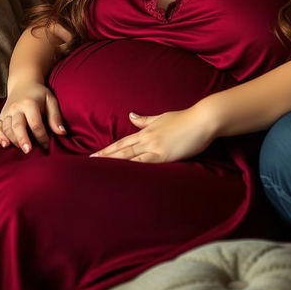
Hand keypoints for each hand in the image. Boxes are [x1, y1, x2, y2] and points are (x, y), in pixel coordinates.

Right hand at [0, 82, 65, 152]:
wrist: (23, 83)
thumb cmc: (40, 94)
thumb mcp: (51, 100)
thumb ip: (56, 117)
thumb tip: (62, 133)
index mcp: (29, 103)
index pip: (35, 123)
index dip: (42, 136)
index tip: (47, 146)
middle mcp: (16, 108)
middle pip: (17, 126)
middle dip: (22, 139)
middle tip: (28, 151)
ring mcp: (6, 112)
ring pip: (7, 129)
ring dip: (13, 140)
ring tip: (21, 150)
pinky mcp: (1, 116)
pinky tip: (4, 145)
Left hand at [89, 107, 213, 162]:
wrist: (203, 119)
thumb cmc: (185, 118)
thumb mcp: (162, 117)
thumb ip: (145, 120)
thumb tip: (130, 116)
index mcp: (147, 131)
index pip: (122, 143)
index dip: (107, 150)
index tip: (93, 155)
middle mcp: (147, 139)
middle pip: (121, 151)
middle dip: (104, 158)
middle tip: (87, 165)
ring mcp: (155, 147)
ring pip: (129, 157)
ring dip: (113, 164)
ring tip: (98, 170)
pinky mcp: (164, 155)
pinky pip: (144, 163)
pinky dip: (131, 168)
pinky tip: (121, 174)